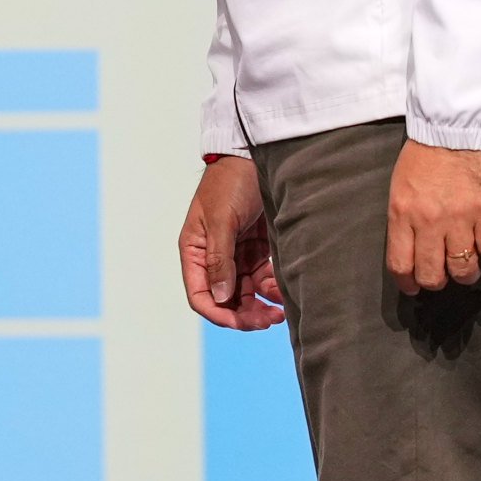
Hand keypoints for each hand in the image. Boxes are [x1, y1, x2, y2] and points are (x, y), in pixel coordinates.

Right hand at [180, 156, 283, 329]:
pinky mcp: (257, 251)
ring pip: (246, 294)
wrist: (257, 157)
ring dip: (261, 305)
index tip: (242, 323)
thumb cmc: (231, 182)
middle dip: (245, 314)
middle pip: (225, 300)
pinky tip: (285, 293)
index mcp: (195, 251)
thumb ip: (220, 259)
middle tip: (270, 320)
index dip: (218, 314)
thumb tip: (221, 297)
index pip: (200, 295)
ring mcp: (235, 255)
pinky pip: (263, 279)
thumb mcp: (222, 219)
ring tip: (281, 310)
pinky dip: (273, 289)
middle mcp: (213, 258)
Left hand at [387, 140, 480, 291]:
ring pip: (463, 267)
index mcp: (401, 214)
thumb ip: (404, 217)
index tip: (413, 287)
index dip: (407, 283)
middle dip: (436, 283)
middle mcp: (428, 223)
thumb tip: (410, 245)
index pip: (400, 264)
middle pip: (432, 273)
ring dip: (466, 275)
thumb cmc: (425, 153)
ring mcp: (460, 219)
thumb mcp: (400, 186)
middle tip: (443, 279)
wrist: (457, 127)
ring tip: (468, 271)